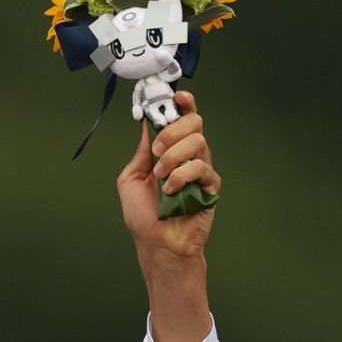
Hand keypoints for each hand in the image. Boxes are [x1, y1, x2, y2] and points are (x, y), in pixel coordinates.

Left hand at [116, 90, 219, 263]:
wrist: (158, 245)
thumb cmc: (145, 217)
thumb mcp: (130, 179)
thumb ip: (141, 153)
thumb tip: (147, 126)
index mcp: (170, 151)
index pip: (182, 119)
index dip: (183, 103)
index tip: (176, 96)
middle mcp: (187, 157)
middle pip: (194, 123)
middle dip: (173, 131)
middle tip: (158, 151)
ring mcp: (200, 170)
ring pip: (198, 142)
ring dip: (174, 157)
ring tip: (160, 177)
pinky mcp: (210, 186)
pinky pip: (202, 168)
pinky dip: (181, 177)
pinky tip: (170, 192)